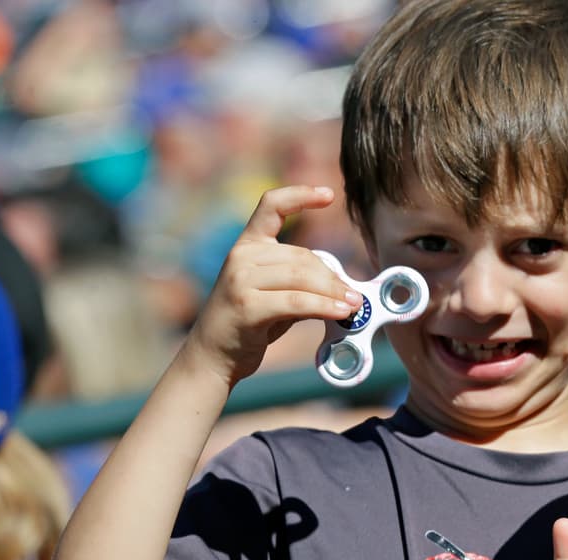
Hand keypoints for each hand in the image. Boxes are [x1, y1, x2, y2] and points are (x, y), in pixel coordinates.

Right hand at [180, 186, 361, 387]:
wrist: (212, 356)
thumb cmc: (250, 324)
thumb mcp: (275, 294)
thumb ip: (301, 282)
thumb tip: (345, 285)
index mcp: (248, 245)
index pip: (271, 206)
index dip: (300, 196)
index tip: (329, 195)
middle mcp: (241, 256)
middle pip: (302, 257)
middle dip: (333, 278)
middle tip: (354, 296)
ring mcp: (240, 279)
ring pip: (302, 278)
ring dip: (334, 293)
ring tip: (354, 305)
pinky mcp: (247, 305)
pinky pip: (296, 301)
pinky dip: (323, 307)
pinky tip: (341, 312)